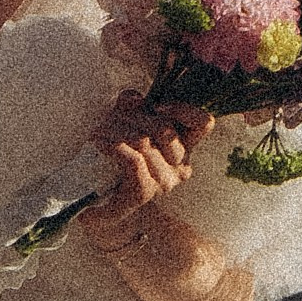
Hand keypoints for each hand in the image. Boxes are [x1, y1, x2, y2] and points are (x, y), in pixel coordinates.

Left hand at [81, 97, 213, 254]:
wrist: (97, 203)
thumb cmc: (113, 160)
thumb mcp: (125, 125)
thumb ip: (133, 106)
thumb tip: (134, 97)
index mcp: (184, 147)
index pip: (203, 123)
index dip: (182, 109)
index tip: (155, 106)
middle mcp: (180, 167)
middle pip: (164, 128)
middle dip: (131, 116)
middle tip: (109, 119)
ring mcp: (164, 182)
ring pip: (143, 142)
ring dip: (114, 130)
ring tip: (98, 132)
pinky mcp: (143, 193)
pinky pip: (133, 160)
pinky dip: (113, 146)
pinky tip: (98, 142)